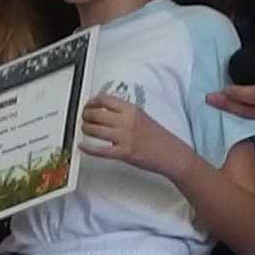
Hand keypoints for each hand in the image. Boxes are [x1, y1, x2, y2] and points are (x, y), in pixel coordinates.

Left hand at [78, 94, 199, 177]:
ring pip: (95, 130)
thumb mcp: (142, 117)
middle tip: (84, 117)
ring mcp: (124, 137)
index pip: (105, 100)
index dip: (92, 101)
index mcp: (132, 110)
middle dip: (85, 115)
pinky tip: (83, 146)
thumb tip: (105, 112)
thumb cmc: (159, 138)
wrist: (171, 154)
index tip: (88, 105)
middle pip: (96, 113)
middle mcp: (127, 121)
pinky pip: (100, 150)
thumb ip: (124, 114)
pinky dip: (88, 148)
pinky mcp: (123, 153)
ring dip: (85, 129)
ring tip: (85, 130)